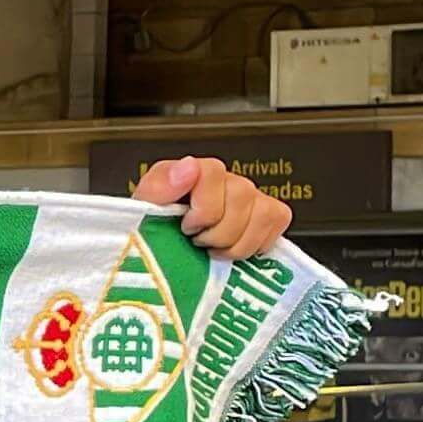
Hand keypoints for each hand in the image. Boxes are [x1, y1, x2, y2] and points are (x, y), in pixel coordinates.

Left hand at [129, 156, 292, 260]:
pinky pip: (278, 219)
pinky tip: (235, 250)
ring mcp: (249, 196)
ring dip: (237, 243)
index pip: (213, 171)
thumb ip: (160, 185)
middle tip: (199, 243)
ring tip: (215, 250)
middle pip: (242, 194)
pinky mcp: (266, 215)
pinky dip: (258, 243)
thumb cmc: (155, 232)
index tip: (187, 227)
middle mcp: (226, 180)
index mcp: (195, 172)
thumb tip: (188, 167)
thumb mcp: (144, 210)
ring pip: (264, 211)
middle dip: (219, 232)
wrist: (163, 254)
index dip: (204, 208)